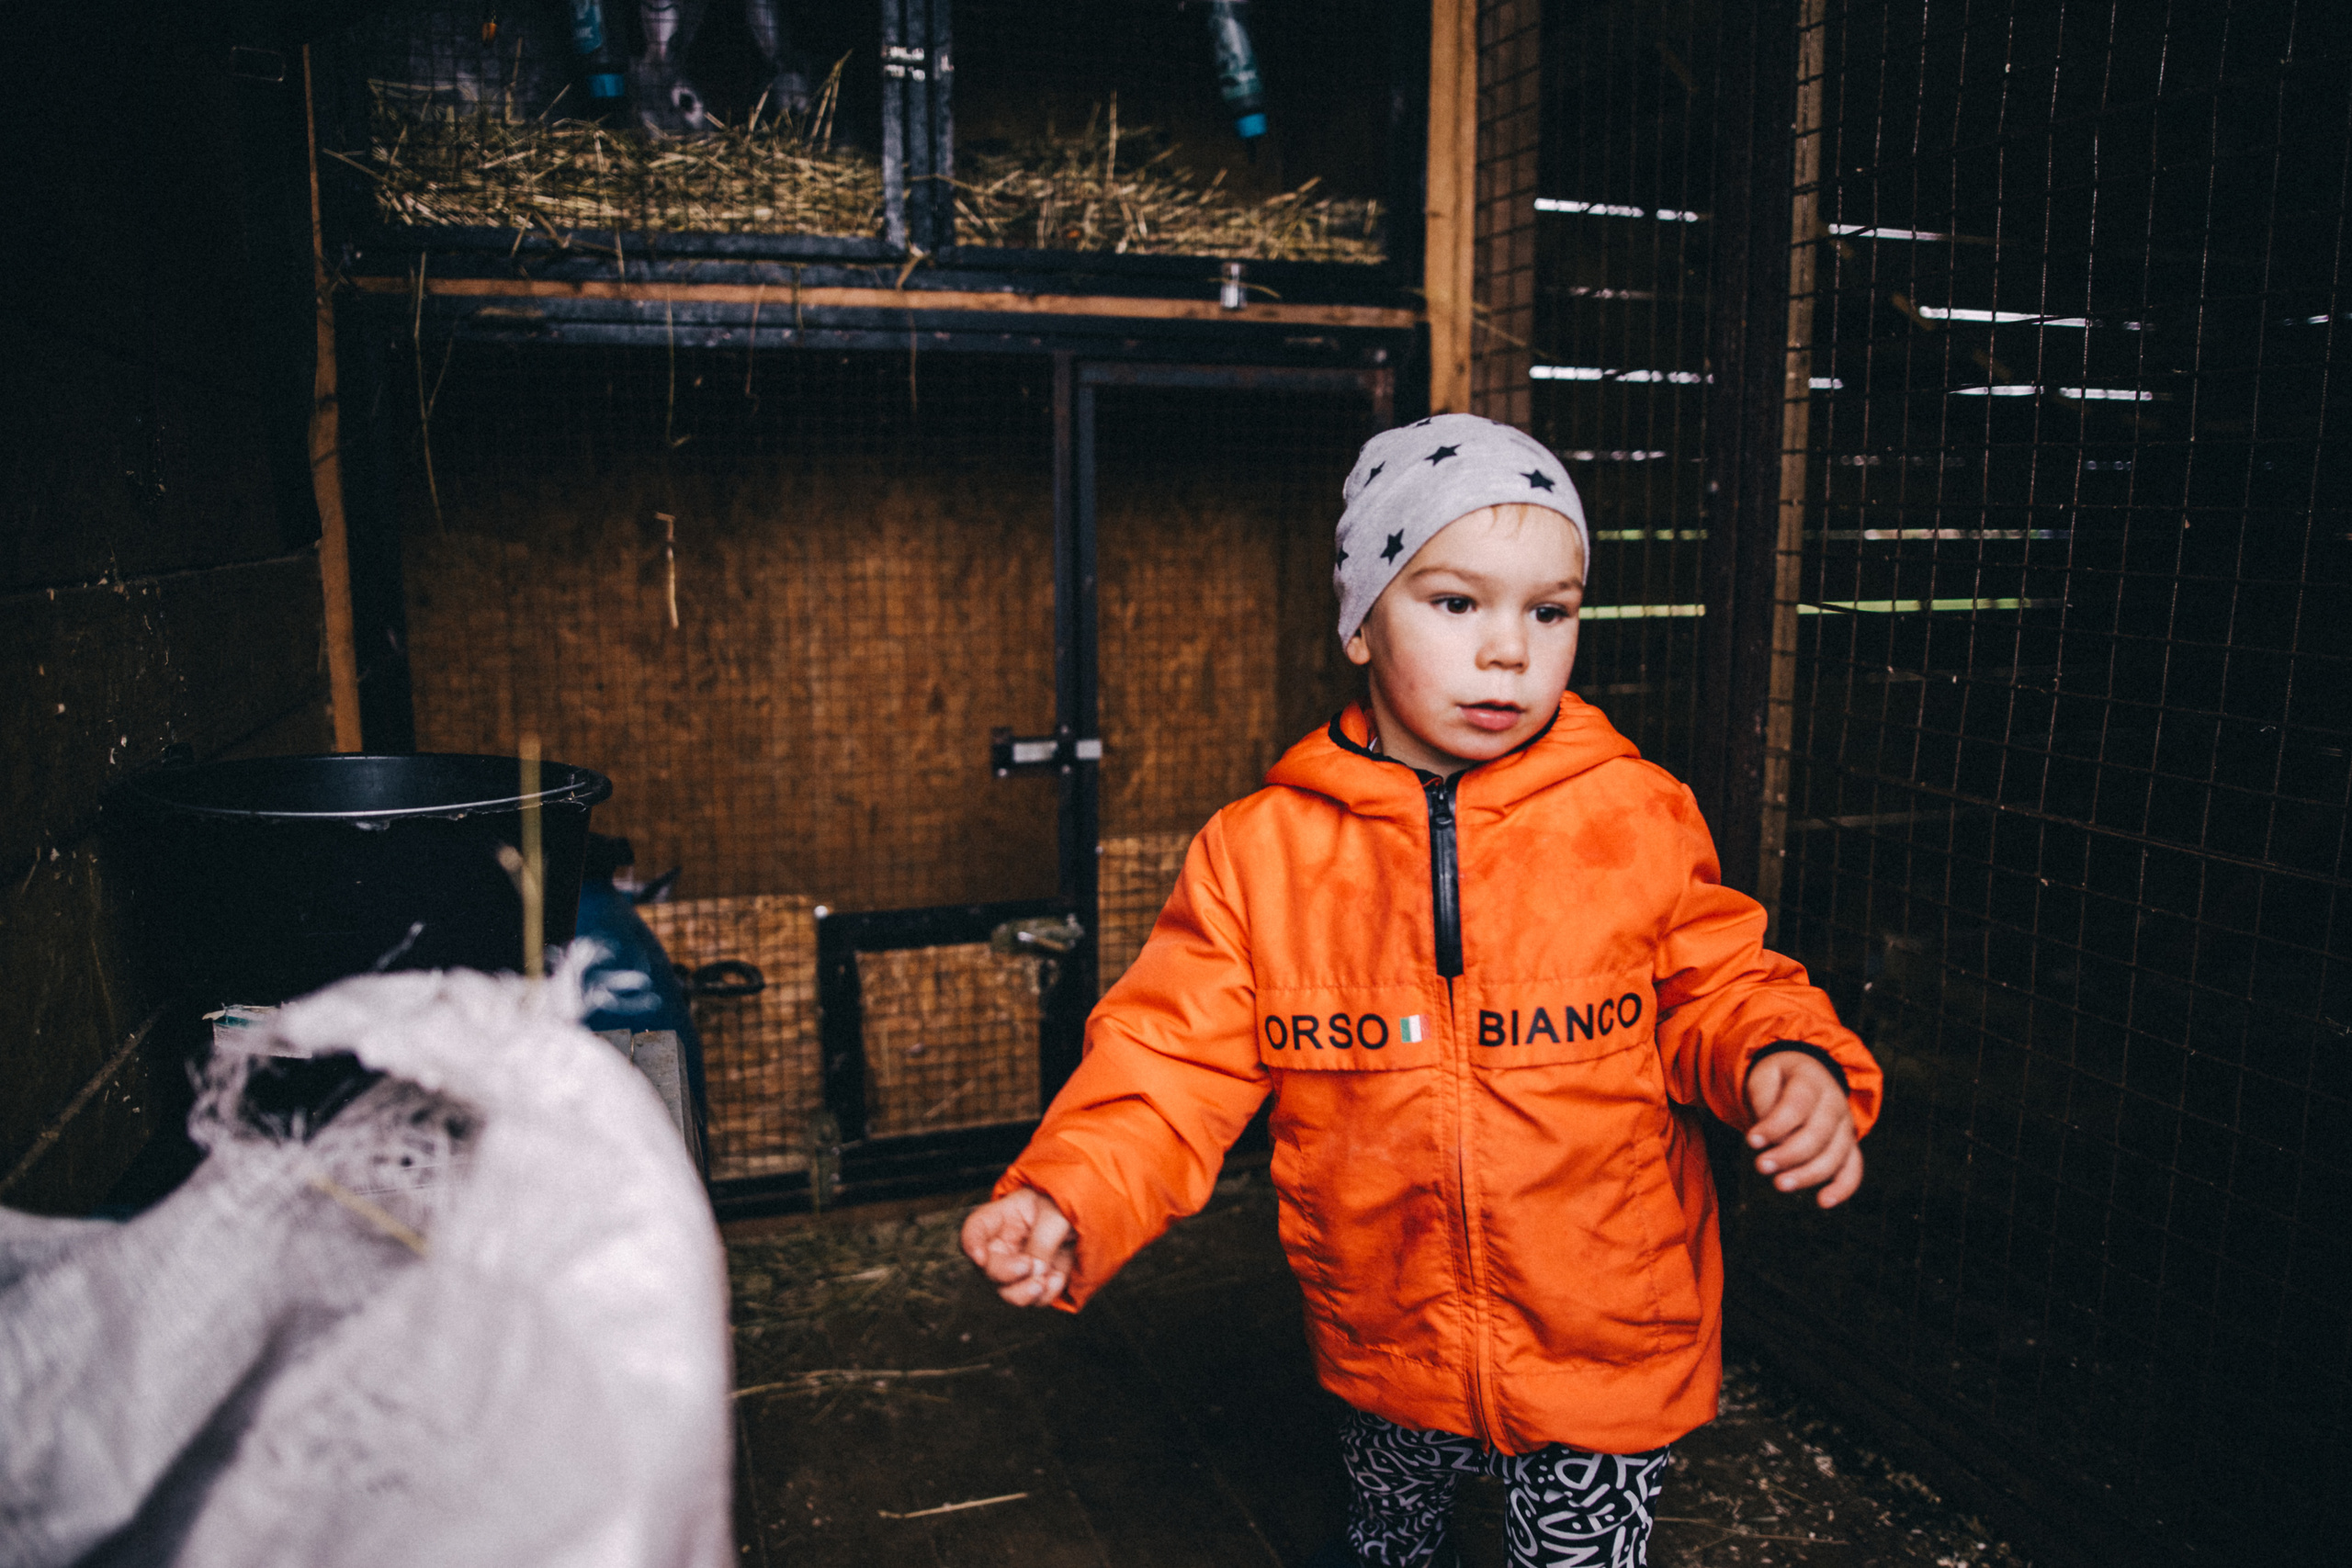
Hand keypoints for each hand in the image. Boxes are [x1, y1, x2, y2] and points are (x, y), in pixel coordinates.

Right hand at [960, 1186, 1076, 1306]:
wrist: (1088, 1215)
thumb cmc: (1065, 1205)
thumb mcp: (1055, 1213)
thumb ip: (1043, 1240)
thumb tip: (1035, 1271)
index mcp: (1002, 1218)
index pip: (974, 1230)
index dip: (971, 1245)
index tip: (980, 1258)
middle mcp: (1004, 1245)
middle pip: (988, 1269)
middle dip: (1005, 1273)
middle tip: (1029, 1266)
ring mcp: (1019, 1267)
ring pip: (1007, 1292)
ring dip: (1023, 1293)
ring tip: (1045, 1282)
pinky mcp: (1037, 1281)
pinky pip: (1034, 1298)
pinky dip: (1045, 1295)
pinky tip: (1058, 1279)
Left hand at [1743, 1052, 1863, 1208]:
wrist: (1805, 1075)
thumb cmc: (1778, 1079)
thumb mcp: (1764, 1075)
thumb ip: (1763, 1099)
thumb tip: (1769, 1135)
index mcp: (1812, 1081)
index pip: (1797, 1106)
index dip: (1775, 1126)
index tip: (1752, 1141)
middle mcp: (1835, 1104)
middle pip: (1817, 1134)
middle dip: (1789, 1154)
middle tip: (1761, 1166)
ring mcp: (1846, 1127)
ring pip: (1835, 1155)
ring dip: (1808, 1174)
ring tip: (1780, 1184)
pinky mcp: (1849, 1146)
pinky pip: (1853, 1169)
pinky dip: (1843, 1188)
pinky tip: (1823, 1202)